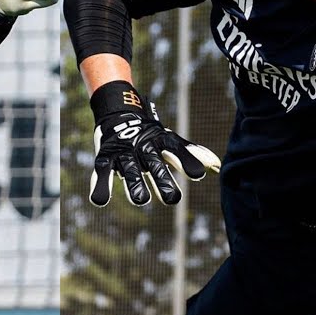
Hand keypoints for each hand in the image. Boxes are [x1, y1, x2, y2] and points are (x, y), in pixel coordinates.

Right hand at [88, 80, 220, 205]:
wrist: (119, 113)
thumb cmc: (150, 136)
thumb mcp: (169, 141)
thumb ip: (190, 154)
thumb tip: (216, 165)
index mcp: (161, 140)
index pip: (176, 150)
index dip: (187, 161)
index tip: (199, 176)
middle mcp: (143, 145)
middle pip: (154, 164)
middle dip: (163, 180)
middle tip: (173, 200)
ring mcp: (124, 151)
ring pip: (129, 170)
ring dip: (134, 185)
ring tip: (141, 201)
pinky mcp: (105, 157)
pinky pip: (102, 171)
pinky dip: (100, 184)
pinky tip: (99, 201)